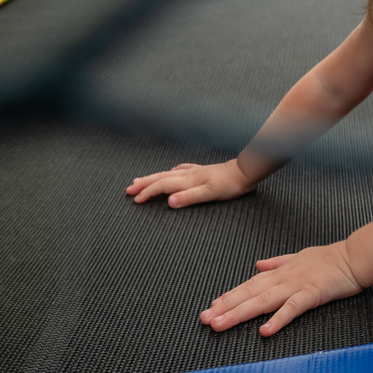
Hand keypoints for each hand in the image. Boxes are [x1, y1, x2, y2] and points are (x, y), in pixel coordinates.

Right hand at [126, 159, 256, 207]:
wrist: (244, 172)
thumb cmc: (229, 185)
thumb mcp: (210, 194)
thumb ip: (189, 197)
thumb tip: (169, 202)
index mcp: (188, 180)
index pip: (162, 186)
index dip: (147, 193)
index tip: (135, 200)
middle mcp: (188, 174)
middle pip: (161, 178)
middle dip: (144, 184)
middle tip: (129, 189)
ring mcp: (194, 171)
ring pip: (168, 173)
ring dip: (153, 178)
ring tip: (140, 180)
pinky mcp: (201, 171)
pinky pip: (180, 170)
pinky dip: (170, 172)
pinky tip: (171, 172)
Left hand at [200, 241, 362, 336]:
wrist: (354, 257)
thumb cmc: (329, 258)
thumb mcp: (299, 256)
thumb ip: (277, 262)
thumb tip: (258, 264)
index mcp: (280, 271)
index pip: (249, 284)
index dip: (230, 296)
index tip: (212, 307)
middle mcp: (283, 278)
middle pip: (249, 293)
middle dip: (226, 307)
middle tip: (206, 319)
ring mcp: (296, 285)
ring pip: (262, 301)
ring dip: (239, 313)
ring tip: (221, 324)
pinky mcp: (311, 294)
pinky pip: (291, 308)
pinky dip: (277, 319)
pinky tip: (265, 330)